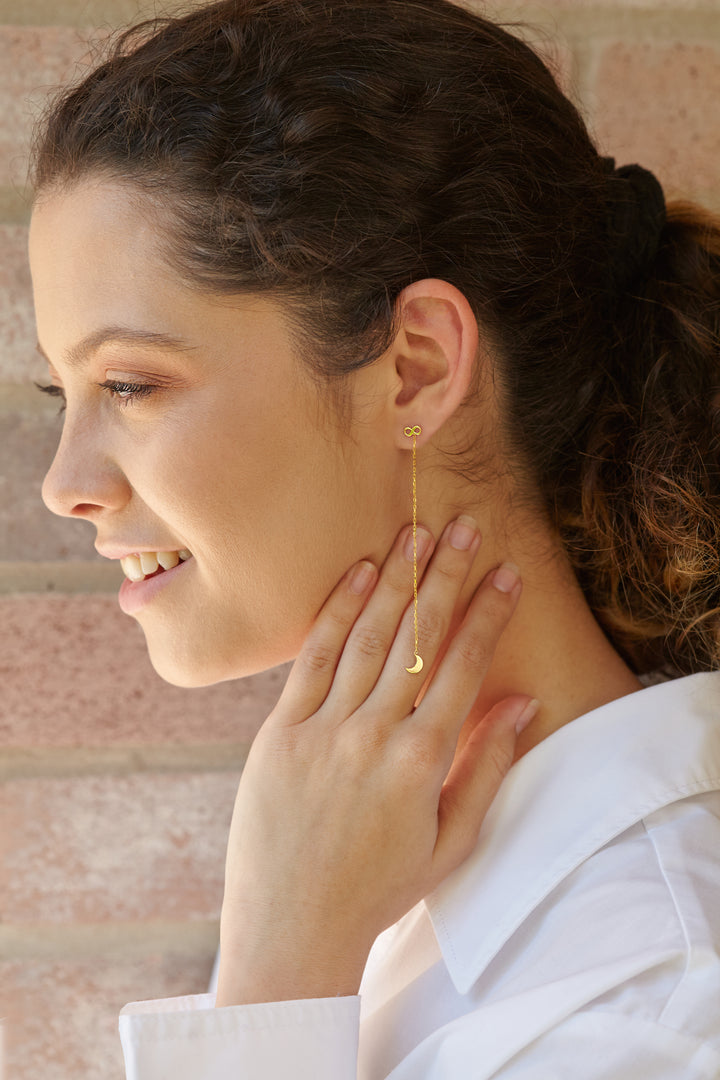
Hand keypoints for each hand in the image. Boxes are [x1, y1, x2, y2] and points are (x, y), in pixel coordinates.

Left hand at [215, 517, 533, 1005]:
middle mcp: (373, 735)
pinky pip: (312, 659)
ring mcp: (323, 729)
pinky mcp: (280, 731)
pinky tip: (357, 574)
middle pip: (417, 638)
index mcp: (421, 762)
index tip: (508, 573)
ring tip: (416, 534)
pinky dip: (336, 612)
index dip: (488, 615)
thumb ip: (488, 766)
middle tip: (464, 526)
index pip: (463, 667)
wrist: (292, 925)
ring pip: (366, 637)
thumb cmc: (379, 888)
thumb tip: (523, 701)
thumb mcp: (451, 840)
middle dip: (445, 576)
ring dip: (394, 580)